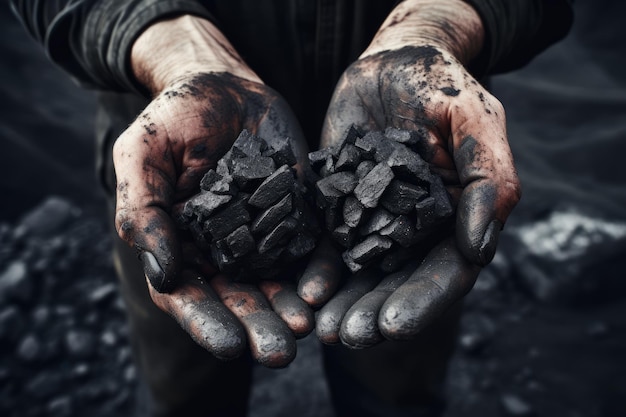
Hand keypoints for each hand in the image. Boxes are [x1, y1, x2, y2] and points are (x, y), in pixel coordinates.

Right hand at [113, 16, 312, 366]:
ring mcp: (263, 234)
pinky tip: (326, 286)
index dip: (207, 323)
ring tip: (309, 327)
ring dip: (292, 308)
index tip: (229, 347)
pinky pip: (309, 247)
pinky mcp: (296, 213)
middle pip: (239, 298)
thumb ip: (145, 213)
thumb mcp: (142, 156)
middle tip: (281, 350)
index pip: (189, 296)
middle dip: (258, 326)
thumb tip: (163, 276)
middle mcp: (222, 250)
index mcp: (179, 245)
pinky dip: (318, 268)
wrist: (222, 85)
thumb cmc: (173, 119)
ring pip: (277, 282)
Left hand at [300, 0, 520, 346]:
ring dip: (343, 301)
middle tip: (347, 334)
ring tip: (321, 325)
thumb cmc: (444, 86)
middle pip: (398, 282)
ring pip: (361, 271)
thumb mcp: (477, 122)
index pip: (445, 273)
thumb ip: (489, 181)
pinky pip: (328, 242)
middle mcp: (417, 229)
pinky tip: (304, 289)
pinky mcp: (341, 204)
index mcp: (458, 219)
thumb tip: (480, 247)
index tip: (392, 327)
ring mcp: (376, 219)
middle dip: (374, 311)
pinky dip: (318, 268)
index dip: (421, 302)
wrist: (394, 60)